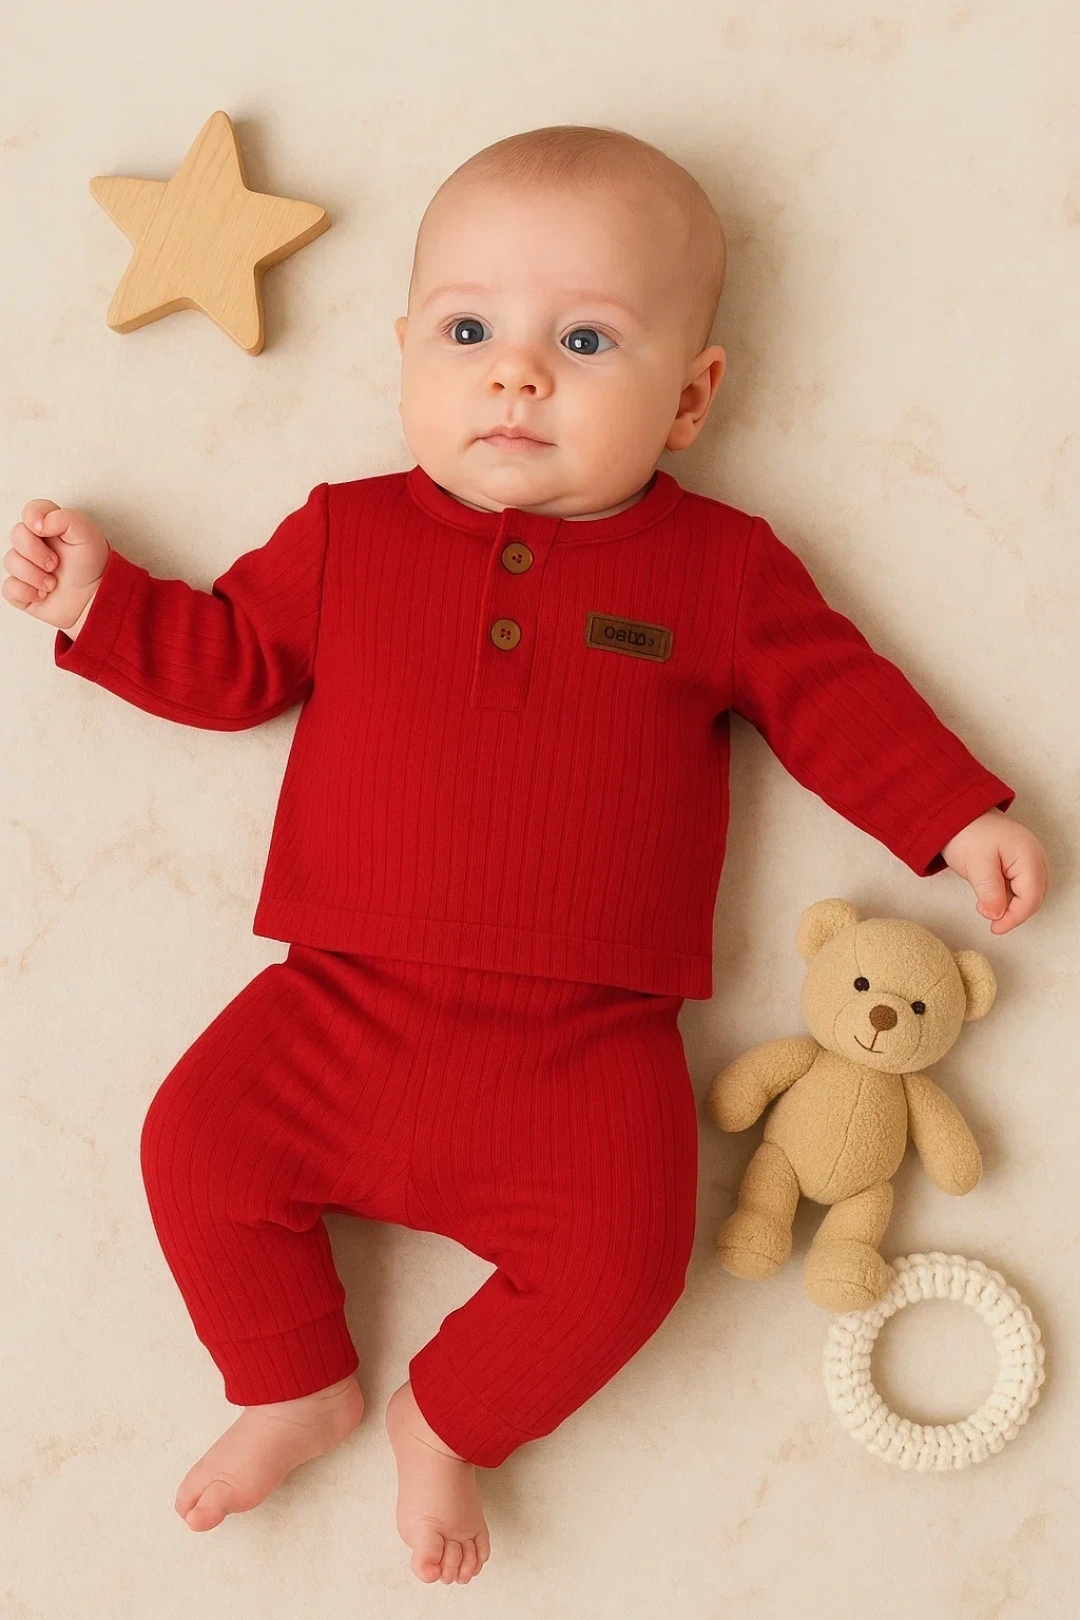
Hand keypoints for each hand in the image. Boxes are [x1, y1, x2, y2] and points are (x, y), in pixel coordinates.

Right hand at [4, 500, 109, 628]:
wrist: (94, 600)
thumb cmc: (91, 568)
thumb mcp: (88, 536)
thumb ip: (66, 518)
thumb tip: (41, 522)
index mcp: (49, 528)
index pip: (31, 511)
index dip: (32, 517)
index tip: (44, 530)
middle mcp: (34, 545)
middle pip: (16, 535)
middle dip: (35, 552)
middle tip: (55, 564)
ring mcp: (25, 566)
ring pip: (10, 562)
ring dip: (34, 575)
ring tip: (52, 584)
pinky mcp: (21, 589)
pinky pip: (9, 587)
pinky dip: (26, 593)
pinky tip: (43, 594)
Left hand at [940, 808, 1049, 933]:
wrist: (957, 813)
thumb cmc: (967, 833)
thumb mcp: (976, 865)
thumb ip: (989, 892)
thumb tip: (997, 916)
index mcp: (1029, 857)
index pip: (1031, 898)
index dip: (1014, 917)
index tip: (995, 928)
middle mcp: (1035, 858)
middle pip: (1034, 897)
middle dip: (1013, 912)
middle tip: (990, 919)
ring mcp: (1029, 860)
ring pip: (1028, 893)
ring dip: (1010, 905)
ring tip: (985, 903)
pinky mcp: (1019, 863)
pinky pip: (1020, 886)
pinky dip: (1007, 896)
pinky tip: (989, 895)